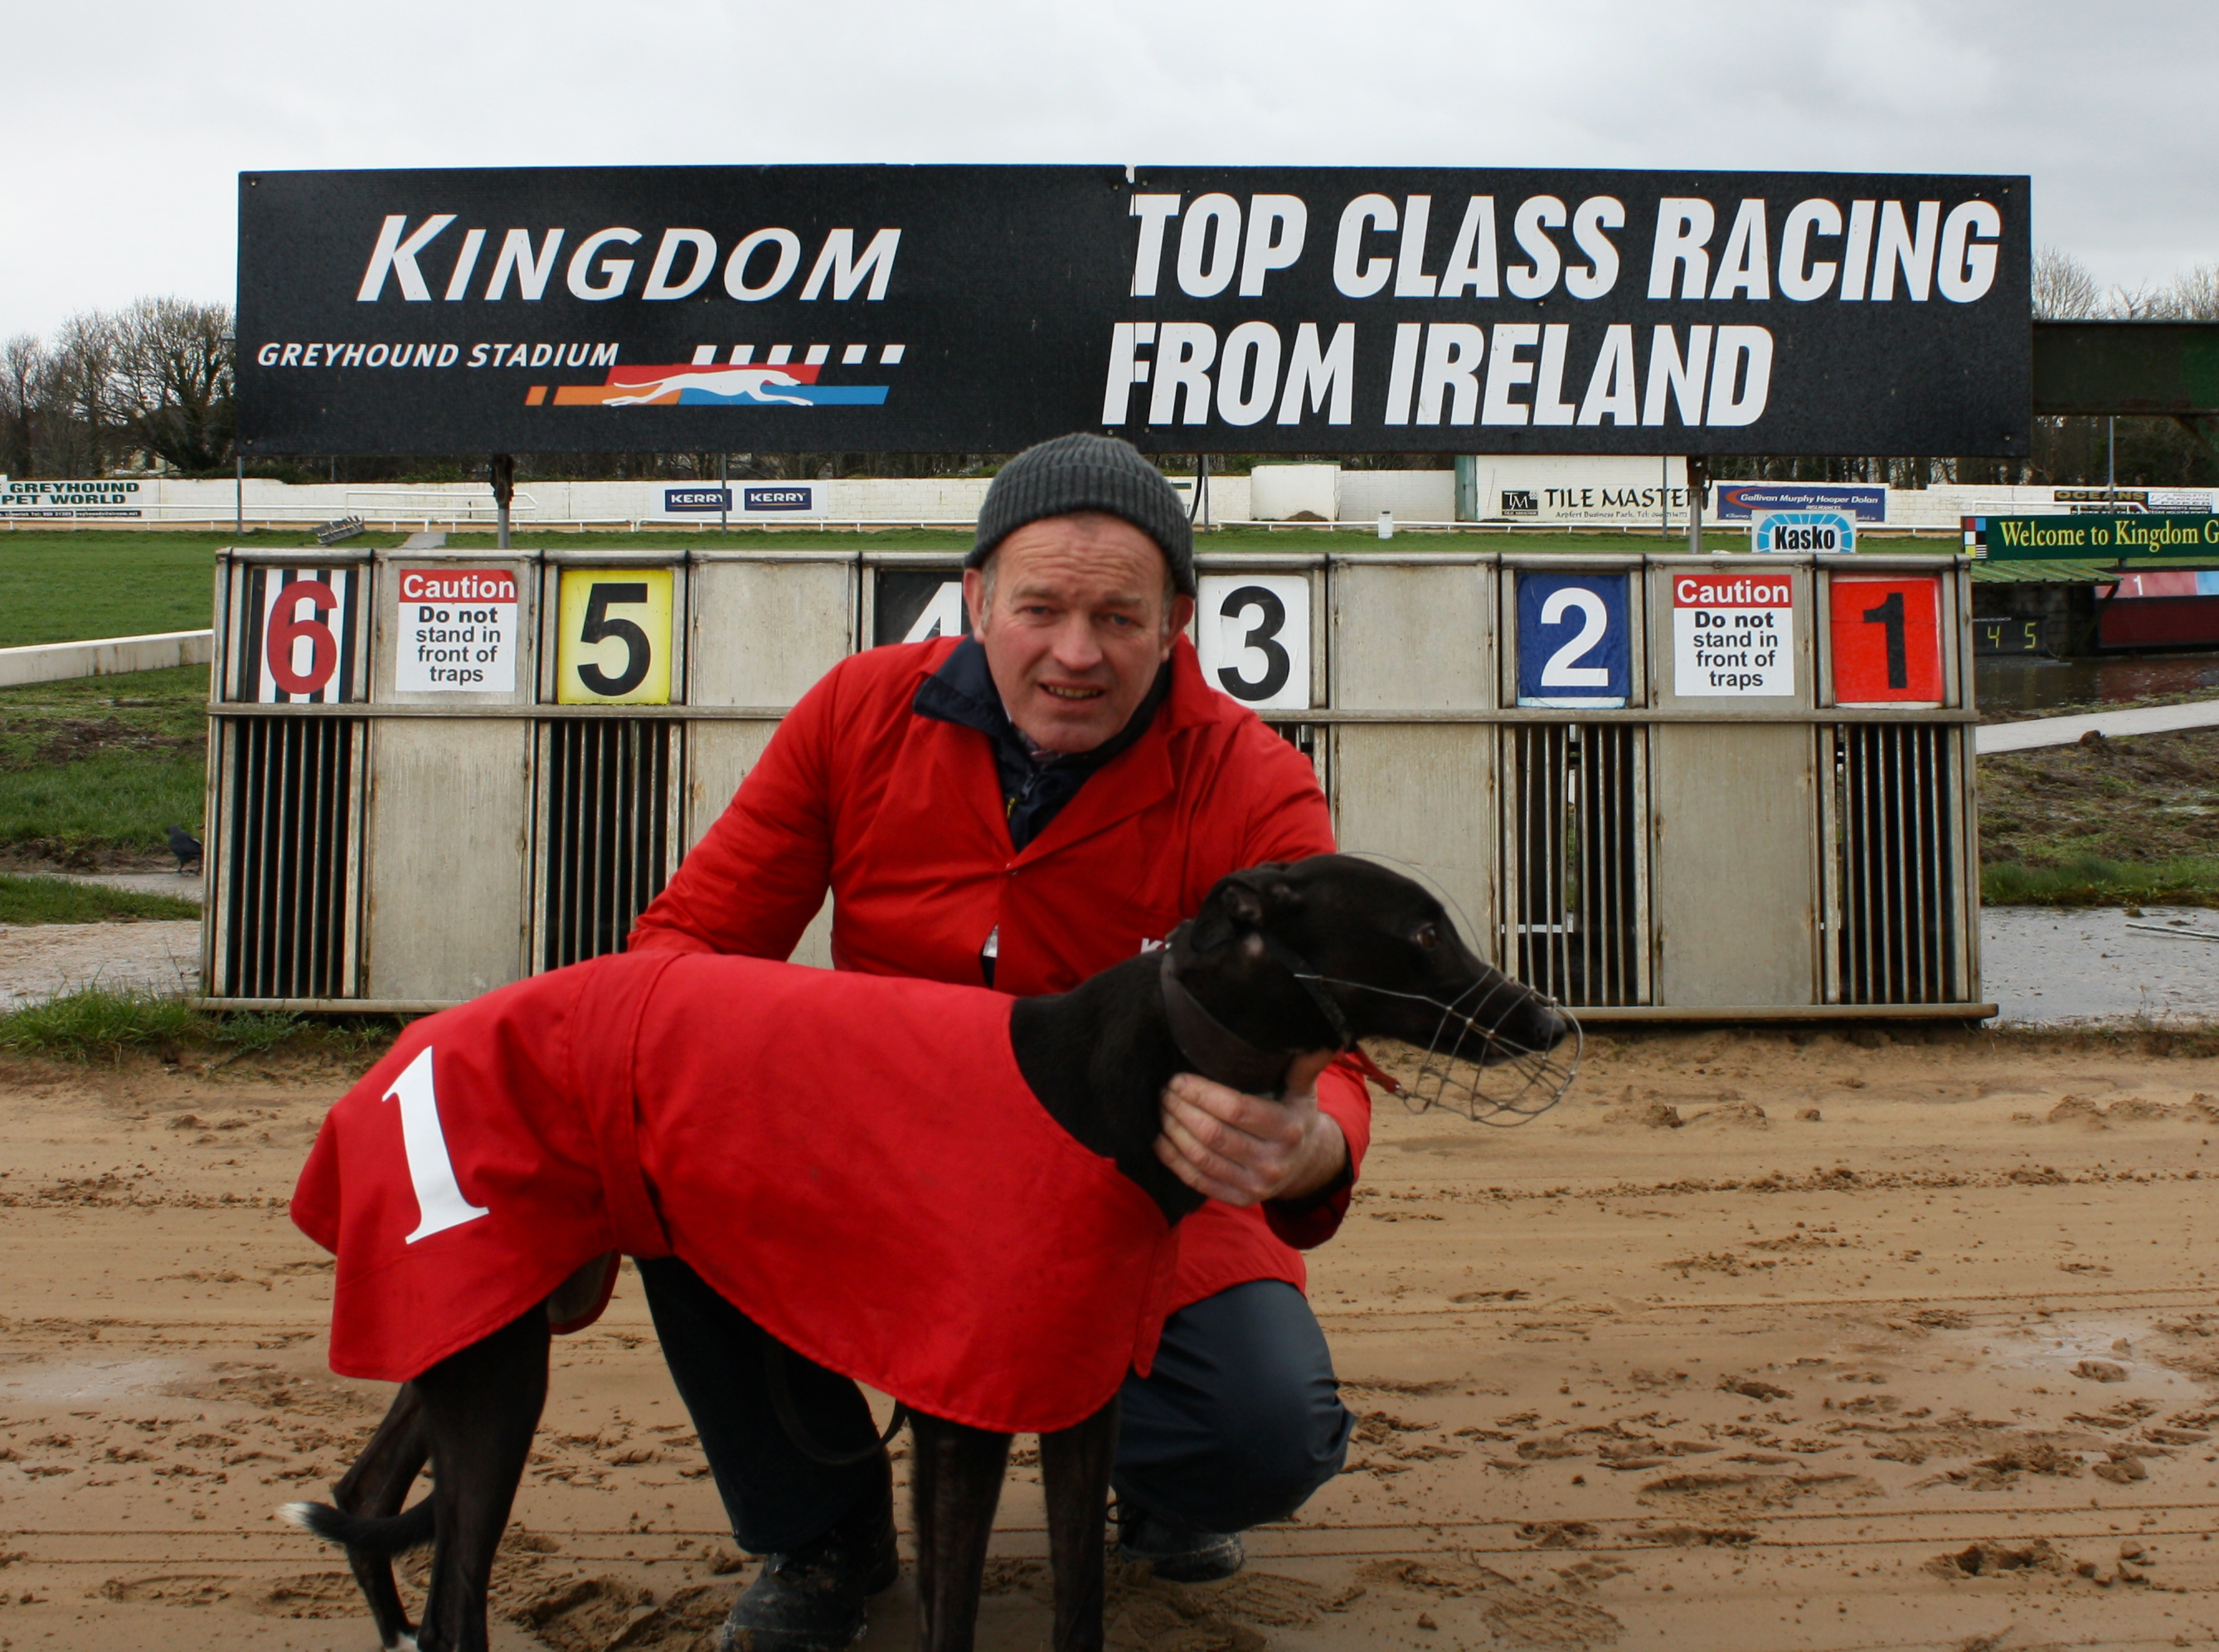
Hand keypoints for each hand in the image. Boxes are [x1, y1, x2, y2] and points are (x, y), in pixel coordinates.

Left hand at [1154, 1051, 1346, 1206]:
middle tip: (1164, 1090)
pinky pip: (1197, 1180)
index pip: (1236, 1109)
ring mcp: (1255, 1186)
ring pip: (1201, 1157)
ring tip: (1162, 1109)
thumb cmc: (1296, 1118)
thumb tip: (1324, 1039)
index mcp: (1288, 1130)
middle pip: (1213, 1134)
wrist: (1306, 1166)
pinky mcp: (1238, 1200)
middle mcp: (1273, 1162)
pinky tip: (1160, 1139)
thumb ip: (1304, 1066)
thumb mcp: (1303, 1092)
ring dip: (1173, 1131)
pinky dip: (1173, 1159)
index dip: (1202, 1093)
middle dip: (1182, 1109)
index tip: (1179, 1079)